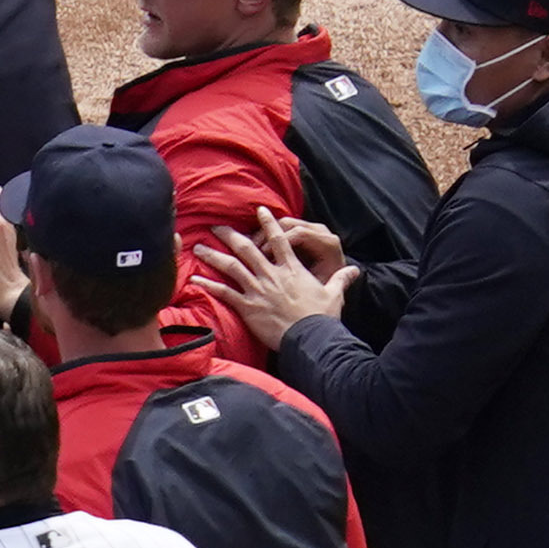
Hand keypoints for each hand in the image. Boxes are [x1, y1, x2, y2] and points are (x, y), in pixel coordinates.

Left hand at [197, 209, 347, 342]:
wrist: (310, 337)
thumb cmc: (322, 318)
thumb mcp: (334, 295)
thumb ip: (341, 279)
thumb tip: (355, 270)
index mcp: (292, 269)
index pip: (280, 240)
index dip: (269, 224)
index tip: (259, 210)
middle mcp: (272, 275)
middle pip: (248, 249)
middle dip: (230, 235)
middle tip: (215, 225)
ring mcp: (258, 290)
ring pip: (232, 266)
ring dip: (213, 255)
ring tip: (198, 247)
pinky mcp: (248, 307)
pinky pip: (224, 293)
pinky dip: (208, 285)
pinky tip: (193, 279)